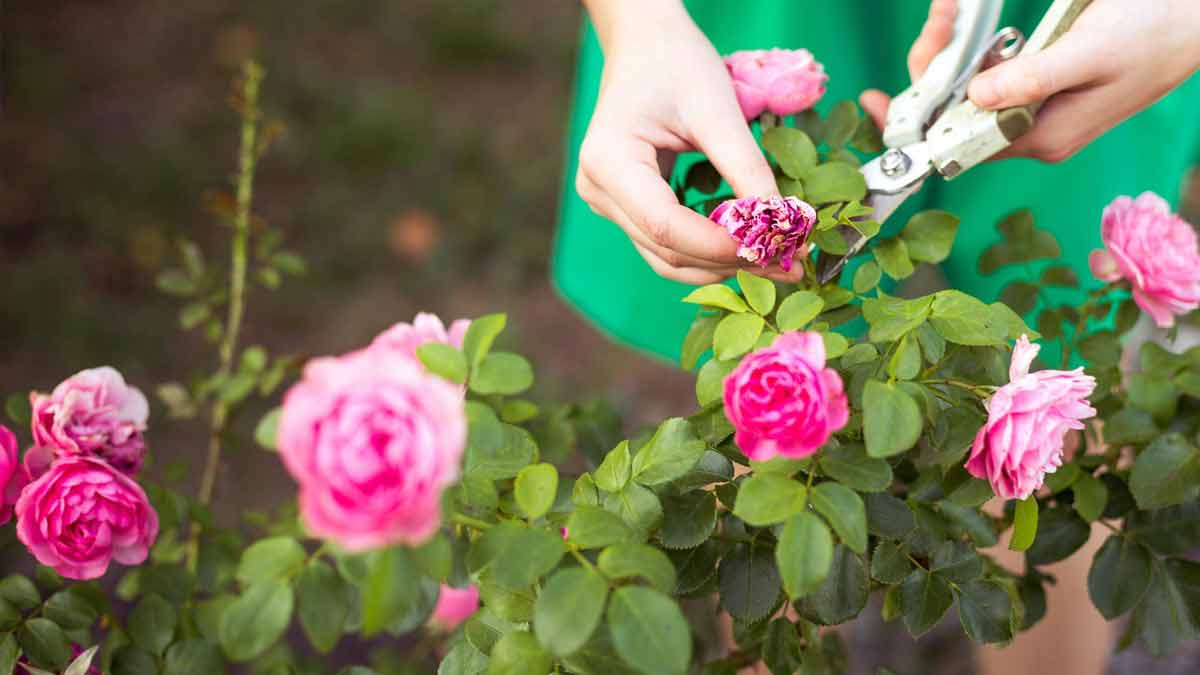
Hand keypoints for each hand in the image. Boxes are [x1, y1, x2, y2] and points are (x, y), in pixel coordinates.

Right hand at [577, 0, 797, 284]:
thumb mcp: (718, 110)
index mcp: (608, 161)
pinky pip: (666, 243)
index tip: (774, 248)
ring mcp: (607, 202)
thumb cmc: (677, 63)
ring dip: (720, 265)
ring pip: (665, 257)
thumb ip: (745, 168)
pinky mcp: (625, 207)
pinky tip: (748, 248)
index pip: (665, 225)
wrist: (646, 44)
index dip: (718, 245)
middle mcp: (598, 190)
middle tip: (789, 263)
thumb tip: (781, 223)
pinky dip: (707, 251)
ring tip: (776, 262)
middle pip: (665, 248)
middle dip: (728, 260)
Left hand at [861, 0, 1199, 162]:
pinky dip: (970, 47)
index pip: (958, 146)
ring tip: (946, 10)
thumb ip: (1034, 79)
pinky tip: (960, 19)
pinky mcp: (1041, 82)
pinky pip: (988, 72)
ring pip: (967, 89)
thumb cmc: (1155, 32)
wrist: (1198, 15)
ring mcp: (1036, 107)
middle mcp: (1032, 131)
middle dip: (933, 68)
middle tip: (938, 18)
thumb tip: (976, 99)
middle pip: (955, 114)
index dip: (915, 126)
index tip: (877, 102)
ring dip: (949, 51)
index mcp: (1041, 138)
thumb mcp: (1092, 53)